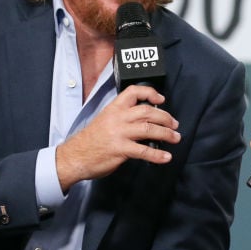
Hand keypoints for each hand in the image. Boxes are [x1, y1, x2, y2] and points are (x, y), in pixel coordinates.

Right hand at [55, 85, 179, 189]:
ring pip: (149, 129)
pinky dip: (157, 155)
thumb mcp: (104, 121)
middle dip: (165, 118)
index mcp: (113, 109)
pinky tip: (165, 157)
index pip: (133, 92)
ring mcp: (119, 133)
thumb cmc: (90, 141)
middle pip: (148, 111)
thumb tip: (144, 122)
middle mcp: (118, 118)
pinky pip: (144, 151)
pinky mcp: (120, 149)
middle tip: (174, 124)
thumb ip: (122, 118)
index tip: (161, 100)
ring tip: (175, 138)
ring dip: (166, 134)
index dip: (150, 93)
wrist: (74, 156)